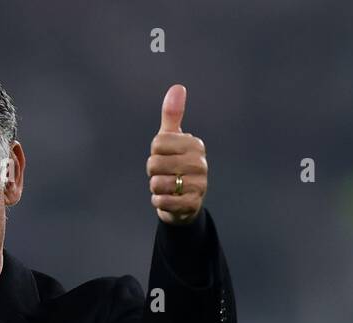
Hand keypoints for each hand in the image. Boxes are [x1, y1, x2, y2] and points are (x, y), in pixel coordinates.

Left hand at [146, 84, 206, 224]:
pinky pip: (163, 201)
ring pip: (157, 183)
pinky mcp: (192, 204)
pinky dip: (159, 201)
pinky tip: (167, 199)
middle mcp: (200, 163)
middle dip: (153, 172)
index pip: (157, 144)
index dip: (154, 153)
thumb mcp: (172, 139)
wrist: (185, 203)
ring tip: (167, 187)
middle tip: (165, 174)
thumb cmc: (176, 165)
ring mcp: (199, 184)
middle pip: (154, 164)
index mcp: (195, 144)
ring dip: (156, 188)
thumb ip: (172, 115)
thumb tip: (177, 87)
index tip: (164, 157)